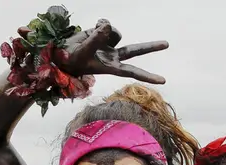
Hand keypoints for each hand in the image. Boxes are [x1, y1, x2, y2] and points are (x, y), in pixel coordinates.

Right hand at [34, 19, 168, 83]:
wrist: (58, 55)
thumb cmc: (69, 60)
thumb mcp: (82, 52)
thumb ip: (95, 39)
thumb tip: (108, 25)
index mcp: (111, 67)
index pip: (133, 72)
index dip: (148, 76)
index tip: (163, 81)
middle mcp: (113, 57)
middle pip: (135, 51)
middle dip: (151, 46)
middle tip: (167, 44)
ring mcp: (108, 46)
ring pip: (116, 33)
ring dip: (106, 30)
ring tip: (94, 32)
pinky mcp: (100, 35)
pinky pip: (105, 24)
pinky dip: (99, 24)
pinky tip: (93, 27)